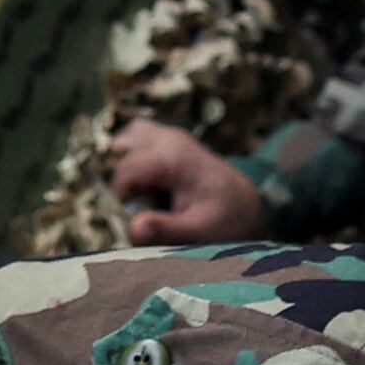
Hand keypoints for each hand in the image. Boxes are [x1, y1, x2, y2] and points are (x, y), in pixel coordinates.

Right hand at [106, 119, 267, 245]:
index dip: (120, 196)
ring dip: (121, 164)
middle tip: (133, 205)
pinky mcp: (166, 138)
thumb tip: (133, 228)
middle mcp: (168, 138)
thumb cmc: (226, 219)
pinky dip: (130, 156)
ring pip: (125, 138)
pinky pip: (135, 137)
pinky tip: (139, 181)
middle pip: (119, 150)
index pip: (125, 170)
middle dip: (117, 178)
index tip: (131, 216)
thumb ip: (166, 229)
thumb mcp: (199, 230)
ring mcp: (167, 134)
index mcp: (173, 157)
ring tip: (135, 192)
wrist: (246, 204)